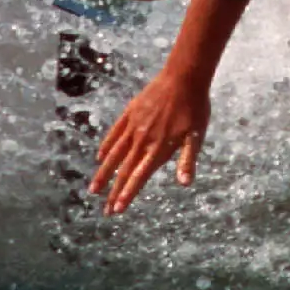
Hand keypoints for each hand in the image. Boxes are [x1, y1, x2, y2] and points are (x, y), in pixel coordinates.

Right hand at [91, 67, 209, 214]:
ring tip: (93, 189)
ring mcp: (133, 126)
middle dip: (113, 192)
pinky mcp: (130, 113)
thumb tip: (185, 183)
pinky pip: (114, 133)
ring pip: (113, 154)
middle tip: (105, 211)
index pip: (138, 177)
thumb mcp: (197, 136)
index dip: (127, 194)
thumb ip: (188, 160)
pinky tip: (100, 157)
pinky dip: (106, 146)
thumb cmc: (194, 108)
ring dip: (103, 173)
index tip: (117, 209)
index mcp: (158, 148)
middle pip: (124, 170)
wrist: (183, 77)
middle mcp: (142, 140)